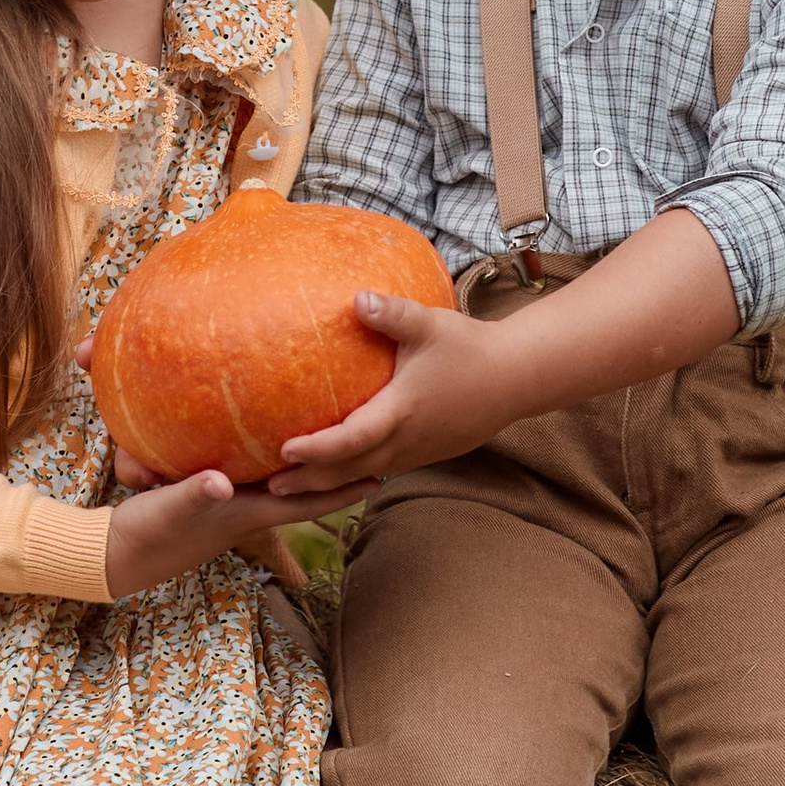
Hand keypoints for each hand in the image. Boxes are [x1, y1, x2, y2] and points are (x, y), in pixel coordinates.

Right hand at [105, 468, 366, 597]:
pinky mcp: (208, 499)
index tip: (381, 474)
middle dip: (338, 476)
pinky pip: (250, 478)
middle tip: (375, 451)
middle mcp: (244, 511)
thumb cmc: (141, 535)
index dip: (342, 491)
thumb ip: (194, 493)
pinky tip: (265, 445)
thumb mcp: (167, 510)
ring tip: (336, 445)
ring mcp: (228, 508)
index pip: (304, 502)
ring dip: (309, 471)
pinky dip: (267, 462)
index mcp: (244, 514)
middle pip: (303, 493)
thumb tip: (221, 483)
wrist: (110, 555)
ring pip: (280, 487)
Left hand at [265, 290, 520, 497]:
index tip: (284, 449)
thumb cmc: (470, 348)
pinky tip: (334, 474)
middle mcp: (406, 441)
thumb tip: (357, 298)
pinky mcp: (425, 454)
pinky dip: (353, 476)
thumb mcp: (430, 324)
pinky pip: (382, 470)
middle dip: (308, 479)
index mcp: (401, 412)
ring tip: (290, 487)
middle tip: (268, 484)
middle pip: (349, 470)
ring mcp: (416, 453)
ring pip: (363, 475)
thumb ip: (392, 313)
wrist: (516, 378)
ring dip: (327, 484)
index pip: (352, 439)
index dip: (317, 448)